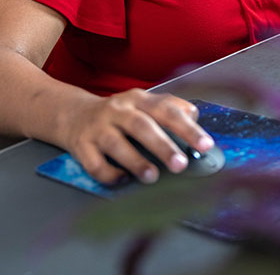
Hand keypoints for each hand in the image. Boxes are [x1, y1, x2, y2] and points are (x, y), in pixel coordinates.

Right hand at [60, 89, 213, 184]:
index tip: (206, 145)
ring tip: (153, 177)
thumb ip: (171, 109)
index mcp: (139, 99)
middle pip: (141, 126)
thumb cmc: (121, 115)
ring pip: (116, 144)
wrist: (73, 115)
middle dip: (163, 146)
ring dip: (136, 161)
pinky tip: (123, 179)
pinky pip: (94, 163)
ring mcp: (97, 128)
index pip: (166, 110)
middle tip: (181, 165)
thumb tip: (195, 118)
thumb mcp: (145, 104)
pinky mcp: (81, 146)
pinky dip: (109, 174)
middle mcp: (117, 110)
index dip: (187, 127)